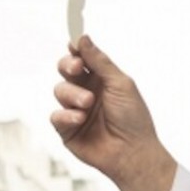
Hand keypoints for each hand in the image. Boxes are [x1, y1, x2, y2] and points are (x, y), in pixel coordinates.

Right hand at [51, 36, 176, 190]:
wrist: (133, 153)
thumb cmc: (133, 119)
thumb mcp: (120, 84)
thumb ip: (100, 61)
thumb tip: (83, 37)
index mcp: (102, 80)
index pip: (82, 58)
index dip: (76, 50)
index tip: (74, 44)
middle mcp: (87, 93)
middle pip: (65, 70)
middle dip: (68, 65)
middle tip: (78, 69)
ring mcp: (76, 111)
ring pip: (59, 90)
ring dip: (72, 95)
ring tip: (88, 104)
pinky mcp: (68, 130)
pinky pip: (56, 116)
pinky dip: (66, 115)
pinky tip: (79, 119)